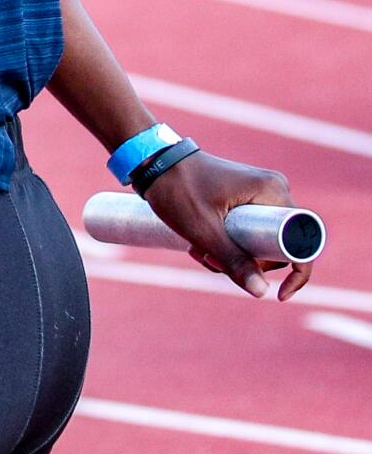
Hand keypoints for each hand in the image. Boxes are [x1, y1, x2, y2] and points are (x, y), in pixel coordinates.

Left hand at [142, 151, 312, 301]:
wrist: (152, 160)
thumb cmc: (177, 189)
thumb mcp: (204, 229)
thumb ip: (233, 261)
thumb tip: (262, 292)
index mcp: (273, 191)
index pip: (302, 241)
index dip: (293, 271)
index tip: (275, 293)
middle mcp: (273, 189)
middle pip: (277, 245)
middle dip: (246, 262)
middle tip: (209, 260)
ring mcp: (259, 192)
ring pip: (258, 240)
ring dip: (231, 254)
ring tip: (197, 250)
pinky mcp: (244, 196)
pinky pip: (247, 230)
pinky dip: (226, 242)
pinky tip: (199, 245)